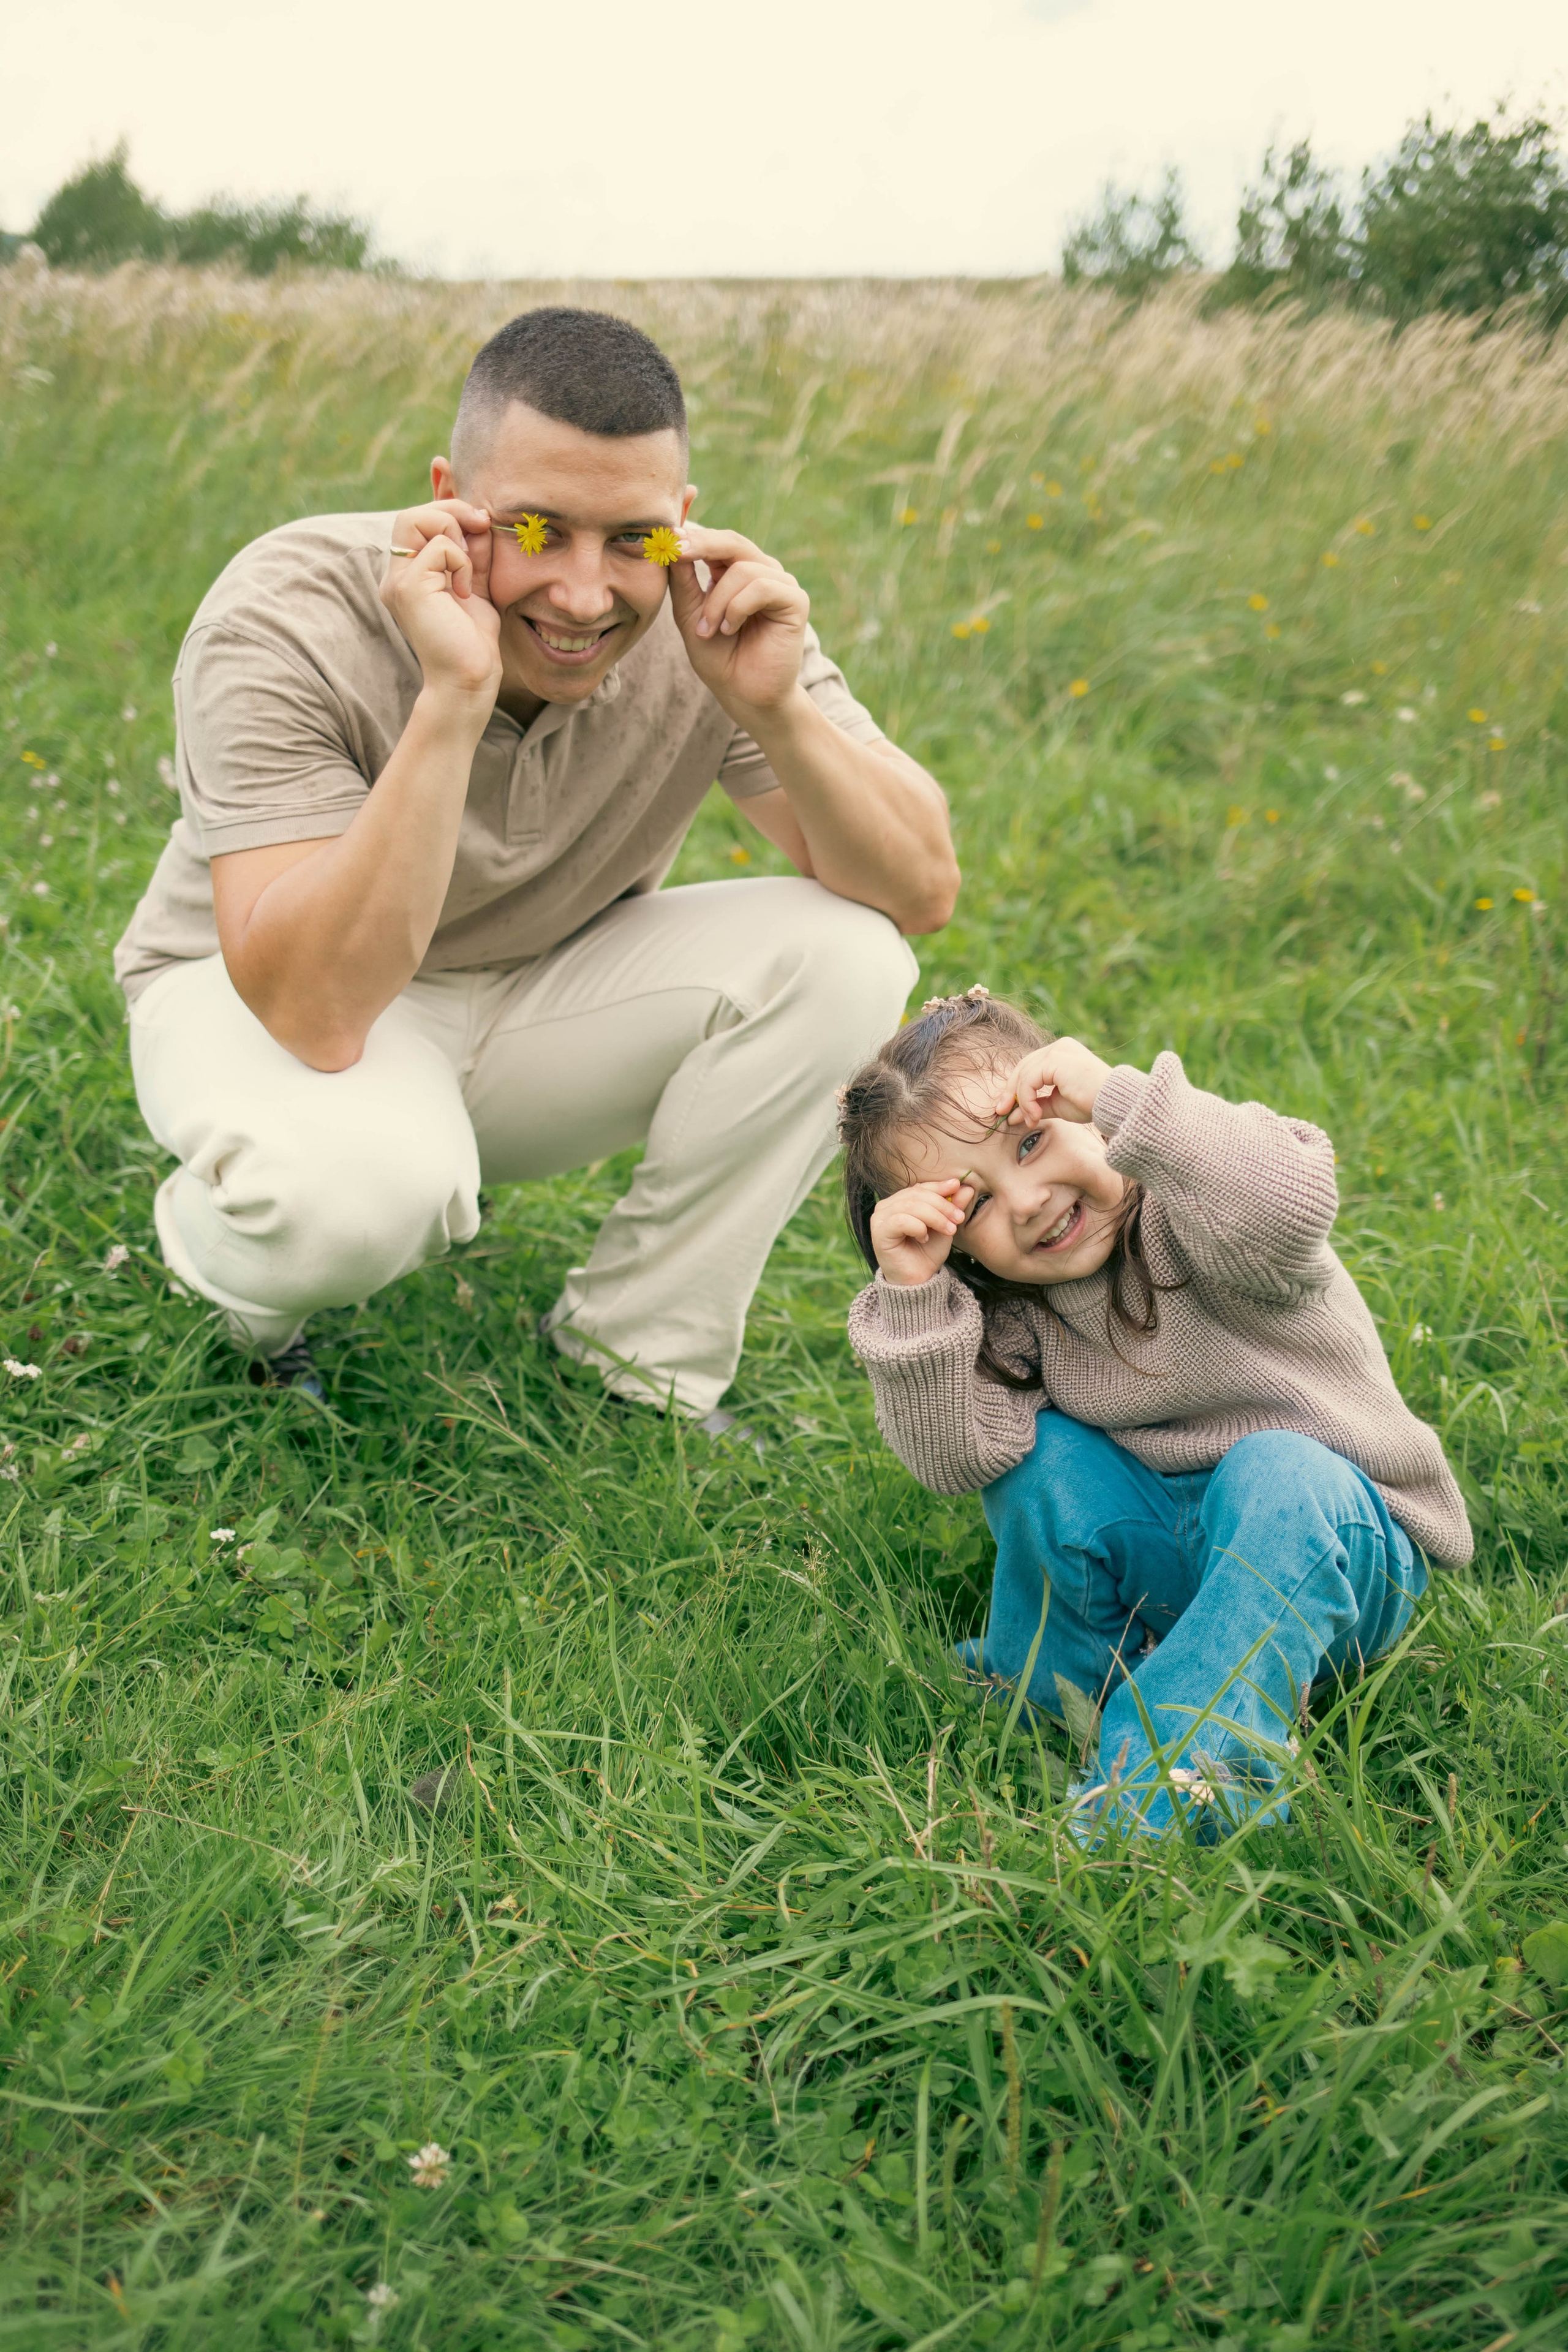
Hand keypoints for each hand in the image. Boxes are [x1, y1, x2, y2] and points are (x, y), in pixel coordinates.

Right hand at [380, 499, 501, 706]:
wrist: (468, 680)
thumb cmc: (472, 640)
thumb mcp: (475, 585)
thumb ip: (473, 553)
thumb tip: (480, 518)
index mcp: (408, 574)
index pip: (416, 521)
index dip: (450, 511)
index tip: (482, 525)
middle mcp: (396, 575)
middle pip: (410, 514)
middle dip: (451, 512)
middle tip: (480, 531)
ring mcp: (398, 581)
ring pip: (416, 519)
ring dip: (455, 533)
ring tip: (468, 570)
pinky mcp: (409, 588)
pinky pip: (439, 547)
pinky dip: (462, 561)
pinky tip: (466, 591)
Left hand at [666, 523, 808, 718]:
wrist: (743, 696)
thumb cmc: (719, 658)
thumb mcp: (690, 613)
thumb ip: (683, 578)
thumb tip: (672, 541)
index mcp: (737, 571)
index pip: (717, 540)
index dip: (693, 535)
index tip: (667, 537)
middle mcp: (762, 572)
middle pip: (733, 541)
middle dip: (702, 545)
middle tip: (676, 552)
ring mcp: (781, 584)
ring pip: (743, 569)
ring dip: (718, 601)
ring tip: (709, 630)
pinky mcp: (795, 601)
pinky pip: (762, 587)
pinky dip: (738, 608)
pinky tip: (730, 629)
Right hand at [869, 1178, 975, 1286]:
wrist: (917, 1280)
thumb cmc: (927, 1253)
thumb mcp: (944, 1226)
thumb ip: (952, 1207)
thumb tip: (966, 1187)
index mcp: (899, 1202)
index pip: (919, 1188)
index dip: (938, 1186)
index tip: (957, 1186)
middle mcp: (886, 1207)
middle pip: (917, 1195)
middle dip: (942, 1205)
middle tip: (958, 1218)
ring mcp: (880, 1218)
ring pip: (911, 1206)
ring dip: (935, 1217)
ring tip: (948, 1230)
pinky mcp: (879, 1232)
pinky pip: (901, 1220)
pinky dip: (918, 1227)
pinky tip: (924, 1238)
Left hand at [993, 1038, 1114, 1128]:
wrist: (1114, 1103)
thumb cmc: (1092, 1103)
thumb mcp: (1057, 1105)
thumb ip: (1035, 1106)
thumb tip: (1011, 1117)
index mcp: (1061, 1053)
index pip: (1030, 1067)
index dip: (1015, 1089)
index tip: (1007, 1111)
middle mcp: (1059, 1047)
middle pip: (1022, 1067)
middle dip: (1010, 1093)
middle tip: (1002, 1114)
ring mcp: (1057, 1051)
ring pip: (1024, 1074)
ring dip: (1021, 1101)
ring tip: (1029, 1120)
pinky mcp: (1056, 1060)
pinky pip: (1029, 1080)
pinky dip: (1026, 1099)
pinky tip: (1034, 1115)